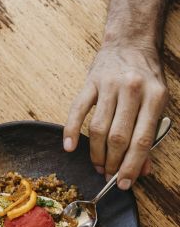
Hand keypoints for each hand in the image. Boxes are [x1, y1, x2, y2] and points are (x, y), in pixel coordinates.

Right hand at [64, 46, 167, 188]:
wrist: (131, 42)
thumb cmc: (146, 78)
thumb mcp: (157, 104)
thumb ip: (150, 137)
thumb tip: (142, 170)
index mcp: (155, 96)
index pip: (142, 140)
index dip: (132, 166)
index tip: (124, 183)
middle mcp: (133, 89)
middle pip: (118, 137)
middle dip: (112, 163)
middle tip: (108, 175)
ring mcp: (109, 84)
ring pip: (98, 129)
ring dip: (96, 153)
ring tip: (98, 165)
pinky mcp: (90, 82)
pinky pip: (77, 110)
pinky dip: (71, 131)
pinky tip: (69, 147)